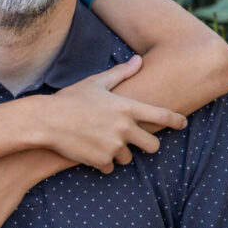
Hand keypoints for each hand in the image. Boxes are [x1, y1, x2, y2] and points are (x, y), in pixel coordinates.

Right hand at [38, 55, 185, 173]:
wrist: (45, 120)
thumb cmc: (70, 99)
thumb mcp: (96, 83)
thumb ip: (121, 73)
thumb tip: (139, 59)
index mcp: (126, 108)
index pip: (162, 116)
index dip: (176, 120)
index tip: (183, 123)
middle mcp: (124, 128)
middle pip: (153, 146)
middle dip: (147, 145)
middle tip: (134, 141)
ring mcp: (113, 146)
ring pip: (128, 158)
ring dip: (119, 153)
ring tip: (100, 142)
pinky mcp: (101, 160)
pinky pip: (110, 168)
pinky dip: (102, 162)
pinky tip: (88, 151)